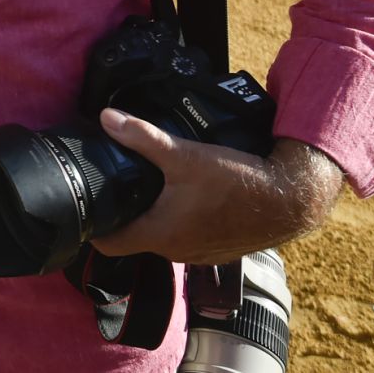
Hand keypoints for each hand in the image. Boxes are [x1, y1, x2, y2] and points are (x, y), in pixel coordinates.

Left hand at [90, 111, 344, 264]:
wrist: (288, 201)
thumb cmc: (237, 182)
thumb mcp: (184, 154)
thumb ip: (142, 137)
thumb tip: (106, 118)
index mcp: (160, 234)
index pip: (109, 244)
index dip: (93, 228)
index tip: (86, 208)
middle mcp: (176, 251)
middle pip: (134, 240)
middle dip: (123, 217)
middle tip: (115, 189)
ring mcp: (198, 255)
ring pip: (162, 239)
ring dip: (153, 219)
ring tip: (147, 190)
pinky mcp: (217, 250)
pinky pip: (187, 239)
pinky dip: (180, 223)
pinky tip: (183, 199)